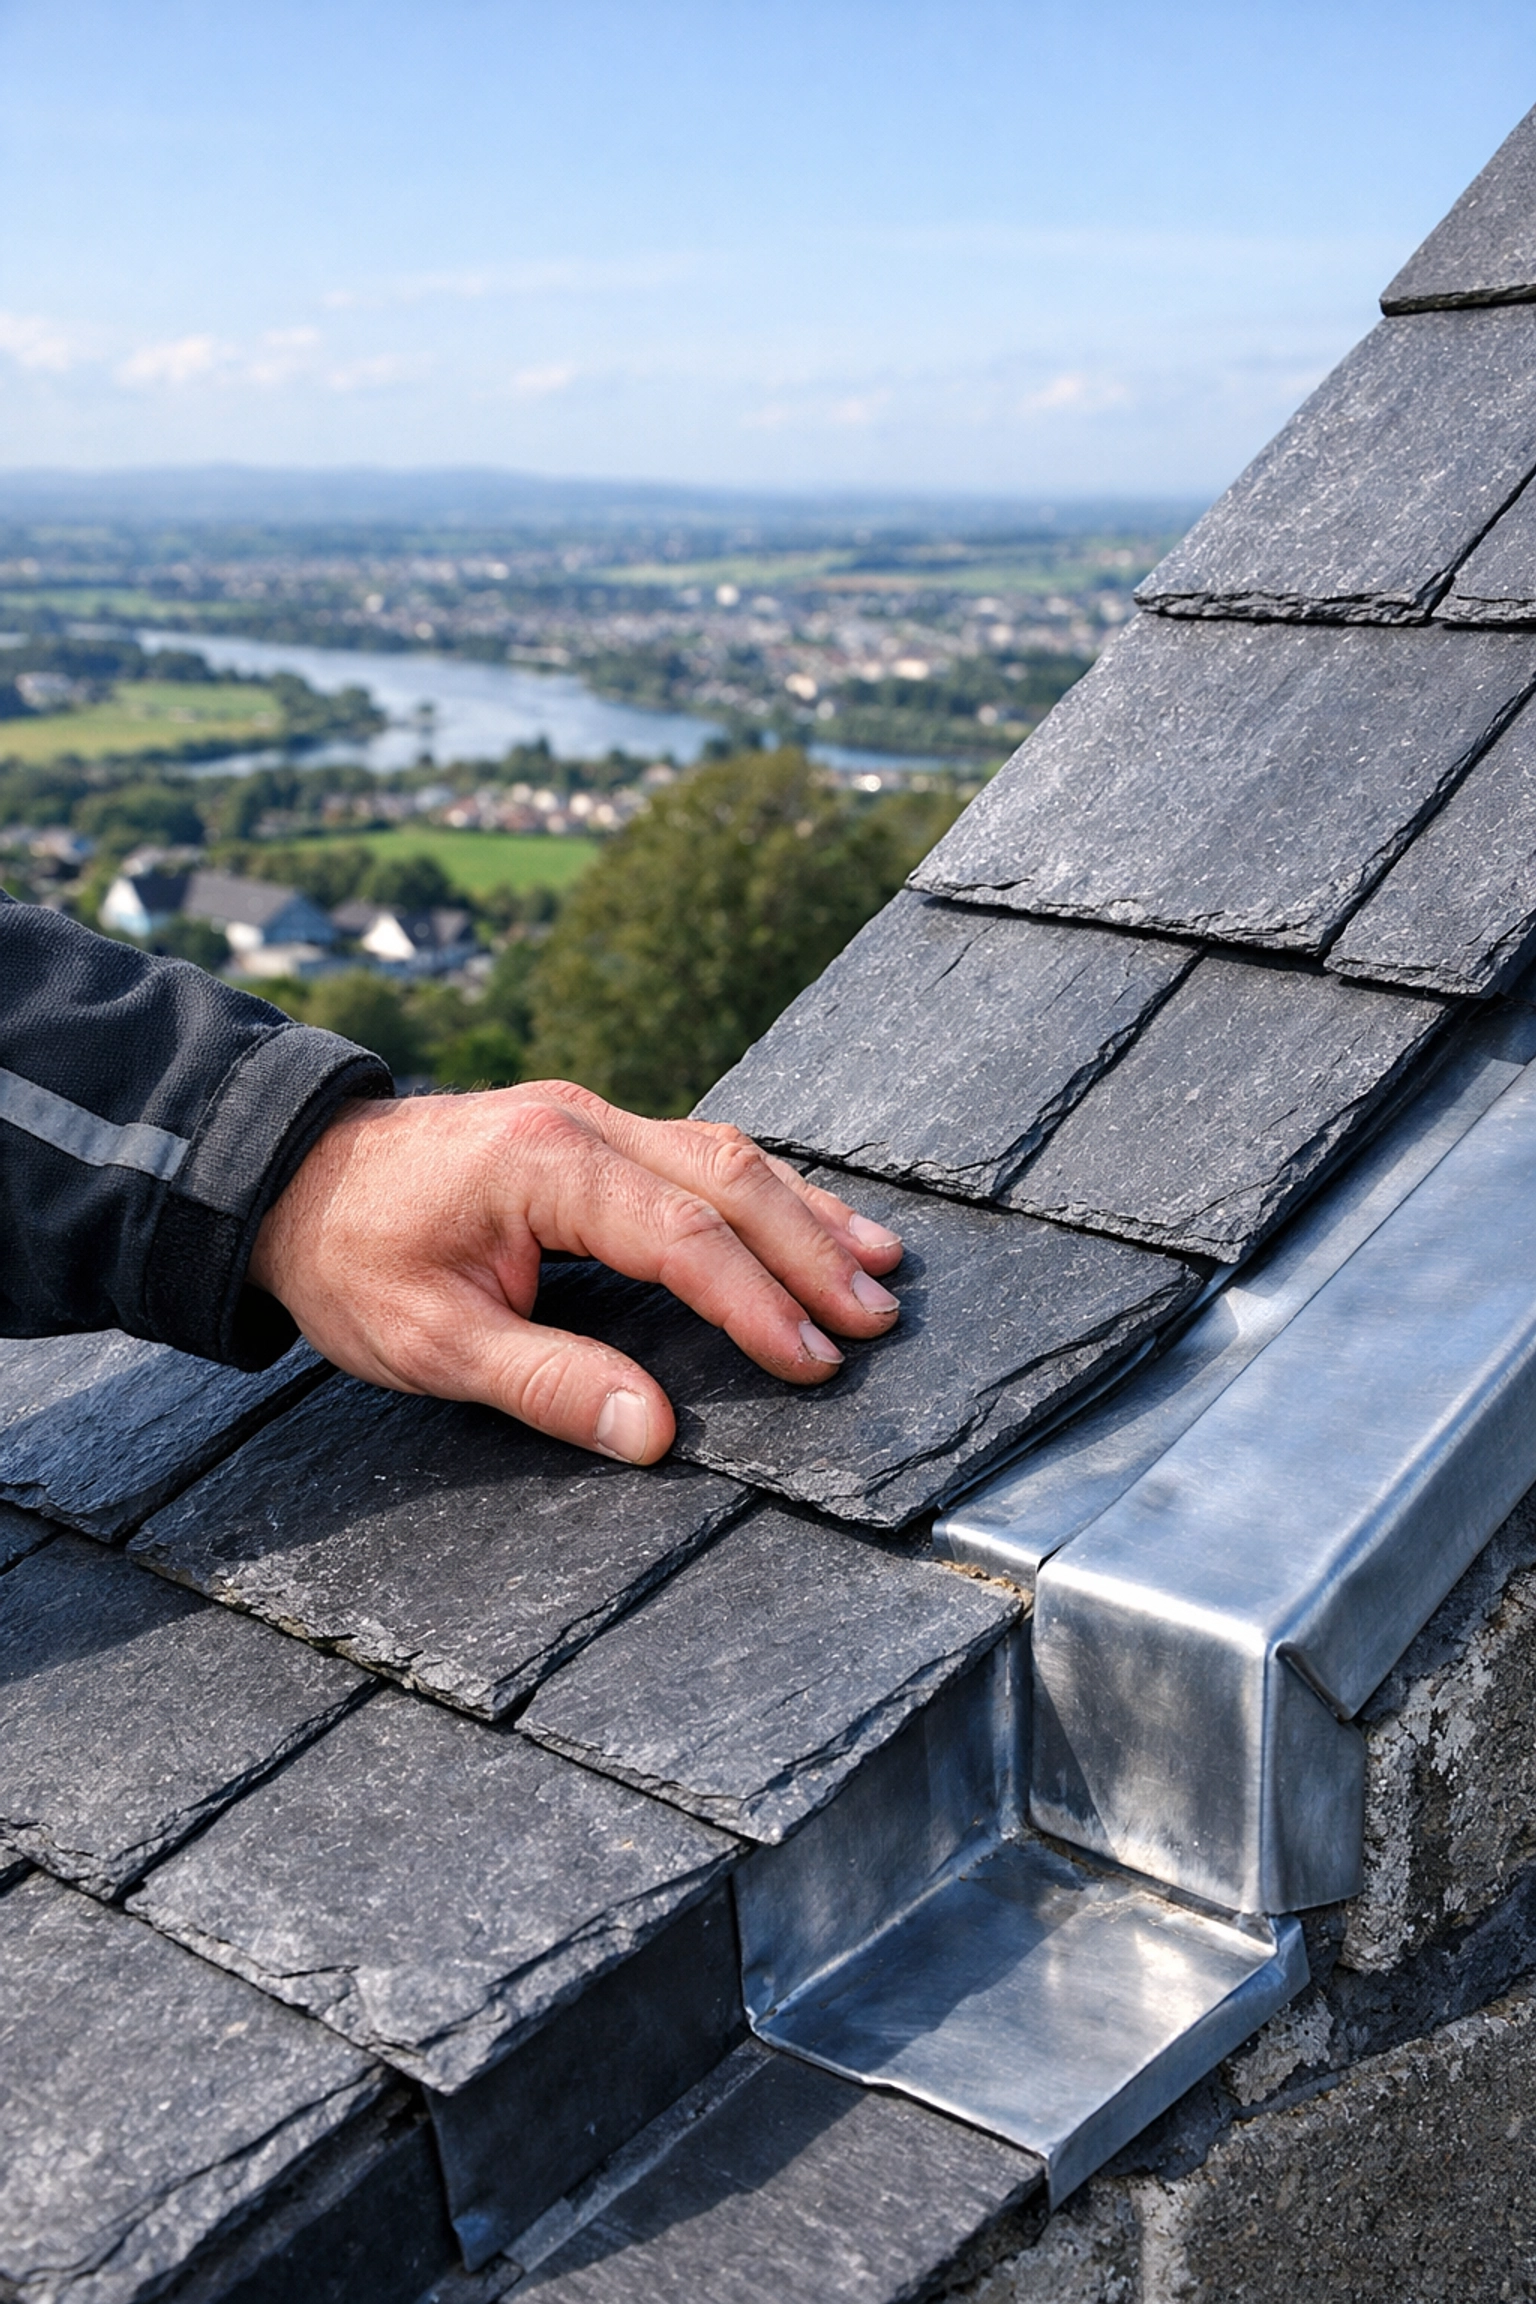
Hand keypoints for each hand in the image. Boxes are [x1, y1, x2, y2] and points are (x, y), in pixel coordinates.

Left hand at [249, 1079, 901, 1464]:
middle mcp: (583, 1125)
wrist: (289, 1175)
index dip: (754, 1303)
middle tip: (879, 1317)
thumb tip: (658, 1434)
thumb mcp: (430, 1342)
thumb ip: (549, 1384)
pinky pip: (698, 1154)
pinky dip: (764, 1194)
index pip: (681, 1236)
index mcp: (545, 1167)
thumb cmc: (352, 1262)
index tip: (813, 1361)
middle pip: (729, 1178)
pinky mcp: (589, 1131)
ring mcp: (590, 1118)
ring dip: (805, 1213)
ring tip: (880, 1266)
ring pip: (726, 1155)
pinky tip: (807, 1223)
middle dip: (811, 1250)